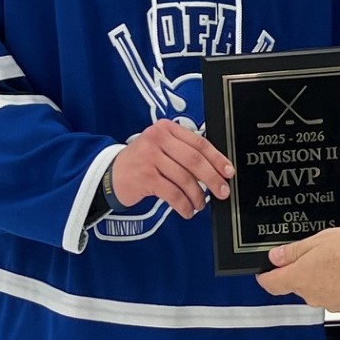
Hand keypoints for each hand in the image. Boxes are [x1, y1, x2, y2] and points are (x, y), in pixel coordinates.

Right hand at [110, 122, 232, 218]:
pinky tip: (187, 210)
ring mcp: (150, 157)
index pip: (199, 142)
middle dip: (212, 179)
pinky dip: (183, 205)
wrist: (110, 174)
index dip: (217, 159)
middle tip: (222, 191)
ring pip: (185, 179)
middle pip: (194, 160)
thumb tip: (215, 170)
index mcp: (166, 129)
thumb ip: (183, 151)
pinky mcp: (145, 176)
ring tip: (199, 204)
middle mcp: (157, 139)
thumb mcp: (160, 148)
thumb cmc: (141, 162)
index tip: (228, 172)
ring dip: (197, 196)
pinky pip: (173, 193)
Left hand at [257, 228, 339, 310]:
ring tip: (338, 259)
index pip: (270, 284)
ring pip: (316, 290)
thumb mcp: (321, 240)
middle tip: (315, 253)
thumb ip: (294, 251)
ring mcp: (329, 303)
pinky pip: (333, 295)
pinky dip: (337, 284)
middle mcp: (311, 295)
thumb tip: (275, 257)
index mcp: (300, 278)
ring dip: (321, 277)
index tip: (266, 271)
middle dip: (300, 271)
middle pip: (295, 285)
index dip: (265, 276)